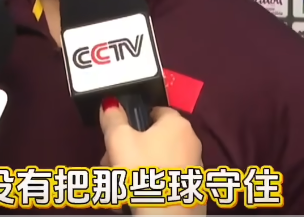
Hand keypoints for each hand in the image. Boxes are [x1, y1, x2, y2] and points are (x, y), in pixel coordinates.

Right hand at [98, 99, 204, 214]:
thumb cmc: (143, 172)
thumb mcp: (119, 140)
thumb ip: (112, 118)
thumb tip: (111, 103)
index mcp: (177, 124)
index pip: (153, 111)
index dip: (132, 121)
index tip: (116, 138)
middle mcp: (191, 142)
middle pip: (151, 139)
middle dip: (126, 151)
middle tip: (110, 165)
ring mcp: (193, 167)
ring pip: (155, 161)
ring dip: (134, 170)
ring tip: (118, 188)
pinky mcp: (191, 190)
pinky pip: (164, 180)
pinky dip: (149, 185)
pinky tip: (133, 199)